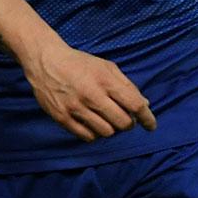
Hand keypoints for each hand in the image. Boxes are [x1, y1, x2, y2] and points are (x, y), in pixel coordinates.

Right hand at [21, 37, 156, 140]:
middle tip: (125, 119)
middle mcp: (91, 95)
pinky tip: (93, 125)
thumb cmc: (81, 64)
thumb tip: (145, 105)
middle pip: (122, 123)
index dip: (147, 118)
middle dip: (128, 124)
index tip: (151, 126)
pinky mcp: (61, 117)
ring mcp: (75, 108)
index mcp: (106, 81)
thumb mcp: (107, 67)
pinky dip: (95, 134)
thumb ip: (127, 86)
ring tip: (107, 120)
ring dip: (112, 129)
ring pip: (106, 132)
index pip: (135, 105)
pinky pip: (87, 136)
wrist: (46, 61)